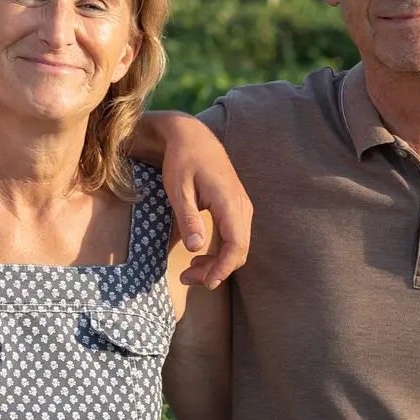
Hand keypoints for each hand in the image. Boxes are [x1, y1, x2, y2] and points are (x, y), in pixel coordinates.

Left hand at [155, 114, 251, 287]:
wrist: (193, 137)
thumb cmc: (183, 160)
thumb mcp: (178, 189)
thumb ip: (188, 218)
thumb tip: (196, 248)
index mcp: (230, 203)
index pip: (237, 246)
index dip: (223, 269)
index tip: (205, 282)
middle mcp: (242, 206)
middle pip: (239, 251)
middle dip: (216, 271)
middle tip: (187, 279)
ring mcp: (242, 207)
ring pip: (238, 246)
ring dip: (218, 263)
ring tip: (190, 272)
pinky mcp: (236, 207)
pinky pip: (235, 237)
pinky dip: (221, 252)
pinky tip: (200, 255)